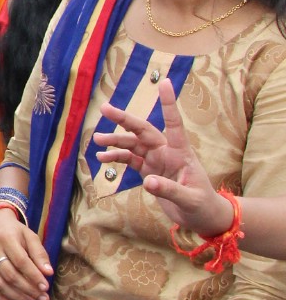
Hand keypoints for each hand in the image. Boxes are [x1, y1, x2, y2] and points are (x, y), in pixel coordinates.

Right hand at [0, 206, 52, 299]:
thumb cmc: (15, 232)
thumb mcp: (30, 236)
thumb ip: (39, 253)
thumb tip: (48, 272)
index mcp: (6, 238)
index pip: (21, 261)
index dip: (33, 276)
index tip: (45, 287)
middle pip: (9, 275)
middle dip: (28, 290)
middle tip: (42, 299)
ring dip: (16, 297)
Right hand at [94, 78, 232, 236]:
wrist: (202, 217)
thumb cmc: (202, 205)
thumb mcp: (190, 200)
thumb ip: (170, 190)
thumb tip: (148, 182)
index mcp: (181, 152)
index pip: (174, 123)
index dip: (168, 103)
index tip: (165, 82)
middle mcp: (167, 151)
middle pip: (143, 130)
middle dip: (124, 119)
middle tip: (104, 109)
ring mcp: (157, 160)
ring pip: (132, 144)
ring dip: (115, 141)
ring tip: (96, 139)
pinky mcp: (149, 171)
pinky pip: (129, 160)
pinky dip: (116, 157)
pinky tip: (102, 158)